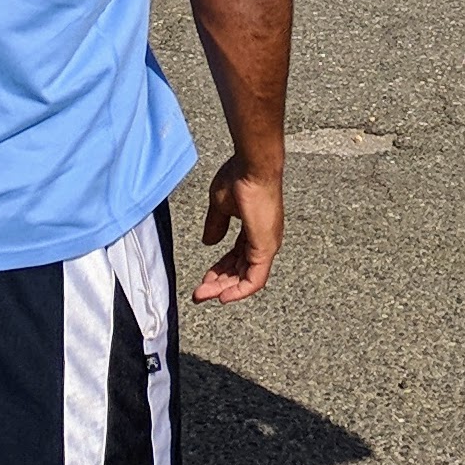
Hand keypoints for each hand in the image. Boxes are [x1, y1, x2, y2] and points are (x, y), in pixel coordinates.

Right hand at [192, 153, 282, 303]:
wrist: (253, 167)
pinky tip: (223, 297)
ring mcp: (266, 245)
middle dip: (218, 283)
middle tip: (199, 293)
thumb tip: (209, 242)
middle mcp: (263, 240)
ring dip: (224, 289)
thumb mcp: (220, 205)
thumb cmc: (239, 177)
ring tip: (203, 295)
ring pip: (246, 278)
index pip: (236, 257)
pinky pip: (255, 279)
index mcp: (254, 230)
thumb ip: (216, 225)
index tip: (203, 278)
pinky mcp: (266, 248)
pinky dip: (240, 291)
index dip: (219, 269)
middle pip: (240, 270)